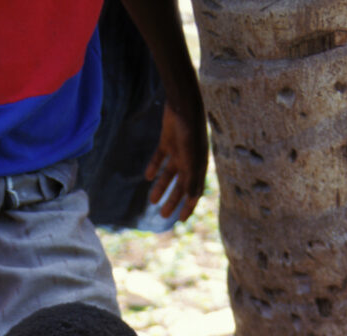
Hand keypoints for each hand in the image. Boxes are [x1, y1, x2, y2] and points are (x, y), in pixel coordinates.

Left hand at [145, 101, 207, 222]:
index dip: (189, 206)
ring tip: (152, 201)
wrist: (183, 104)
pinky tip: (147, 177)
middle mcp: (189, 160)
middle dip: (173, 201)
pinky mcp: (167, 141)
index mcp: (199, 165)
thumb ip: (192, 177)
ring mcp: (178, 150)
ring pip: (169, 174)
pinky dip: (154, 167)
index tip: (181, 220)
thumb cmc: (191, 131)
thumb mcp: (192, 157)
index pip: (194, 191)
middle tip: (163, 216)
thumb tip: (192, 198)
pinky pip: (160, 158)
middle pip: (181, 185)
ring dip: (162, 188)